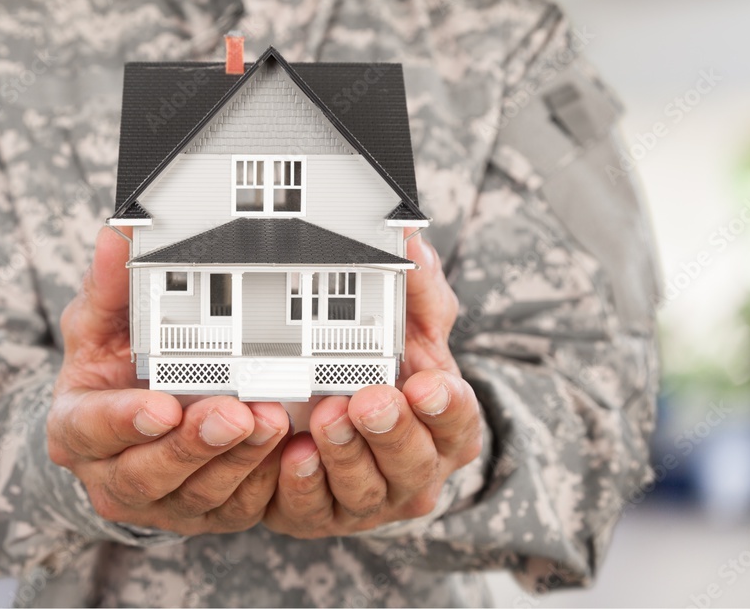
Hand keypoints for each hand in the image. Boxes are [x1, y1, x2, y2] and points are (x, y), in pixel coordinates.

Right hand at [47, 227, 289, 534]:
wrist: (132, 422)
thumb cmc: (113, 368)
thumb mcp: (101, 323)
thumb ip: (111, 284)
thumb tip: (118, 236)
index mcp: (78, 428)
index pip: (92, 429)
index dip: (125, 421)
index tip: (162, 405)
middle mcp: (113, 475)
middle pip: (149, 472)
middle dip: (196, 444)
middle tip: (236, 412)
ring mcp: (161, 501)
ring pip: (200, 493)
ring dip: (239, 462)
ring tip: (273, 422)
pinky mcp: (205, 512)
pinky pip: (238, 507)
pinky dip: (265, 482)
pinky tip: (290, 451)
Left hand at [264, 236, 482, 537]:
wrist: (338, 418)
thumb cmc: (386, 372)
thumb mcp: (409, 326)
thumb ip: (416, 286)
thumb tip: (409, 235)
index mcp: (445, 425)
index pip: (457, 419)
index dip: (445, 406)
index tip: (426, 383)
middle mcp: (416, 469)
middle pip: (412, 462)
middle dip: (390, 431)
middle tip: (368, 400)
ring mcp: (371, 498)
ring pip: (365, 490)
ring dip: (345, 456)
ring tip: (326, 419)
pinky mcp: (323, 514)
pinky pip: (314, 510)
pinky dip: (303, 486)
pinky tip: (292, 457)